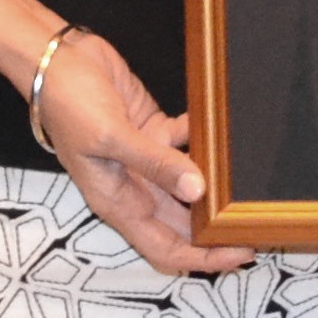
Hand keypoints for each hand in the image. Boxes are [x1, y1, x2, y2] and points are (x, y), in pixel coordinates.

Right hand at [29, 27, 251, 276]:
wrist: (56, 58)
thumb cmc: (69, 104)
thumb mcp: (111, 137)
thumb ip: (155, 164)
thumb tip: (197, 190)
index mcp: (117, 203)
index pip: (166, 248)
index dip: (203, 258)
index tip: (241, 252)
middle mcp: (133, 188)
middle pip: (183, 223)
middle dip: (217, 227)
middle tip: (260, 220)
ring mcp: (144, 160)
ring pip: (188, 184)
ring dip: (216, 185)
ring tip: (253, 181)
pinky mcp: (152, 130)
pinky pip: (185, 142)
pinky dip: (204, 139)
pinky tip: (223, 129)